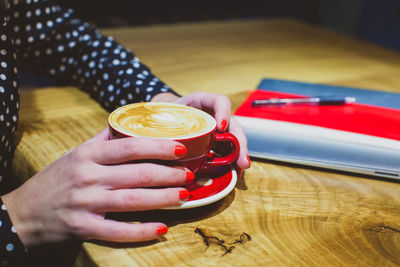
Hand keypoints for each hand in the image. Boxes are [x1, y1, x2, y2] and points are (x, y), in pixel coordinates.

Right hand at [2, 129, 192, 246]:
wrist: (24, 212)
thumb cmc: (57, 179)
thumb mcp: (77, 154)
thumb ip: (104, 141)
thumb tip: (131, 125)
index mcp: (88, 155)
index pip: (130, 146)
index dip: (159, 146)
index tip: (181, 148)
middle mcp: (88, 177)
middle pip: (138, 174)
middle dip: (169, 174)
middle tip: (189, 175)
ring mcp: (85, 203)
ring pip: (133, 201)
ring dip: (163, 199)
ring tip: (183, 196)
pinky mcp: (83, 227)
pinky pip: (117, 231)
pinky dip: (141, 231)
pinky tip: (161, 229)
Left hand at [152, 92, 250, 169]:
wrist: (162, 116)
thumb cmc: (165, 112)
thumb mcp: (164, 112)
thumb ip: (165, 122)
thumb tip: (162, 142)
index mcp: (202, 102)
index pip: (219, 102)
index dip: (223, 113)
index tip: (221, 128)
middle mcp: (214, 114)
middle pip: (233, 125)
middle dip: (240, 143)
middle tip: (242, 160)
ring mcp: (217, 128)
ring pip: (234, 138)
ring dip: (239, 154)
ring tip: (241, 168)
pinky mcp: (216, 141)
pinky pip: (227, 149)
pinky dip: (231, 160)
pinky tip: (233, 171)